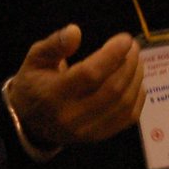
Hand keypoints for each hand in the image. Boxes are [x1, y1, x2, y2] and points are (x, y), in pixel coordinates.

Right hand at [7, 24, 144, 147]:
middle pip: (112, 89)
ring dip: (136, 78)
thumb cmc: (34, 84)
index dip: (112, 55)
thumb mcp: (35, 59)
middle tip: (133, 47)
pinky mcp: (99, 137)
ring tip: (136, 60)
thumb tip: (75, 31)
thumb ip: (54, 44)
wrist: (30, 123)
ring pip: (123, 104)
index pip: (90, 74)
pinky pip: (128, 118)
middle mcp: (71, 116)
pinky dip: (137, 97)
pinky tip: (135, 81)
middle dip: (129, 64)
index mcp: (53, 94)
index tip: (124, 39)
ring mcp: (87, 131)